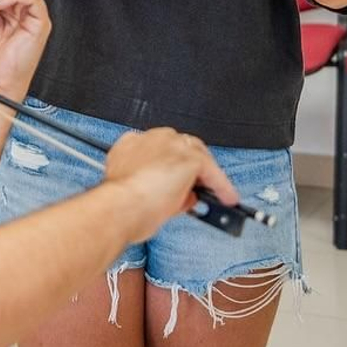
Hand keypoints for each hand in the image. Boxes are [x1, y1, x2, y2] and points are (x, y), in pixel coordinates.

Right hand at [104, 128, 238, 242]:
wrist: (119, 208)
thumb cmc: (119, 206)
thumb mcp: (132, 191)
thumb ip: (155, 186)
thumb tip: (177, 196)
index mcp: (131, 144)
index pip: (159, 149)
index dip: (170, 165)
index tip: (175, 178)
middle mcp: (151, 139)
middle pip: (182, 147)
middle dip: (191, 168)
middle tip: (199, 188)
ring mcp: (172, 146)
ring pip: (198, 155)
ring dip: (207, 175)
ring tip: (216, 195)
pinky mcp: (190, 158)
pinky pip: (212, 171)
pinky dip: (221, 186)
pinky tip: (227, 198)